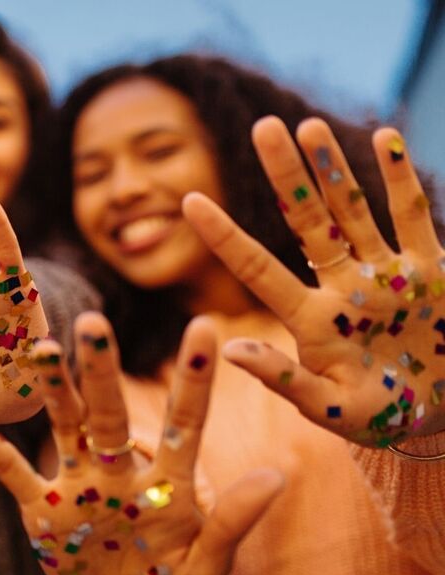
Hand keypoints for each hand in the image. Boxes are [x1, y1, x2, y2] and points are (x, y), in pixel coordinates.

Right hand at [0, 313, 283, 574]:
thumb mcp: (206, 566)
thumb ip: (232, 522)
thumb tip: (276, 477)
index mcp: (168, 481)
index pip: (185, 421)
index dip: (194, 377)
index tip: (205, 326)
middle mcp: (120, 468)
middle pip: (111, 413)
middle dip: (102, 372)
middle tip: (96, 322)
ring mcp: (78, 483)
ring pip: (63, 426)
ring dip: (51, 390)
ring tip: (37, 346)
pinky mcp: (41, 507)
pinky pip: (7, 469)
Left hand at [184, 117, 444, 449]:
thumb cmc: (381, 418)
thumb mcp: (330, 408)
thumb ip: (283, 380)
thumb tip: (230, 350)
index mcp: (309, 318)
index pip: (256, 267)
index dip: (223, 235)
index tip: (187, 200)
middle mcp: (342, 286)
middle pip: (306, 220)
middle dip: (285, 176)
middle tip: (261, 127)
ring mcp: (386, 273)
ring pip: (353, 209)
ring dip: (333, 166)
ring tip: (307, 124)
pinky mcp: (432, 269)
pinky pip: (411, 215)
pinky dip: (399, 178)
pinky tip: (384, 137)